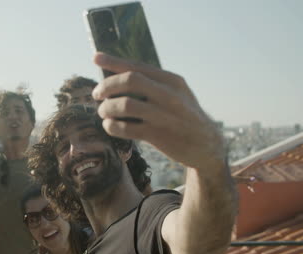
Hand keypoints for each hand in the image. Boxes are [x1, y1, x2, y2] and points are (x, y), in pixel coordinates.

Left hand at [92, 52, 225, 170]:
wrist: (206, 146)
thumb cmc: (183, 116)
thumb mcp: (177, 94)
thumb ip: (153, 84)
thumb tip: (118, 74)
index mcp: (172, 81)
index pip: (138, 66)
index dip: (114, 62)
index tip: (96, 58)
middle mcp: (169, 95)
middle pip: (130, 80)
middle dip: (107, 85)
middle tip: (96, 94)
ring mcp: (164, 115)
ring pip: (125, 104)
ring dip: (107, 108)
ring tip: (103, 112)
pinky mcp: (158, 136)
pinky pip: (126, 128)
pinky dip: (112, 126)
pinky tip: (110, 126)